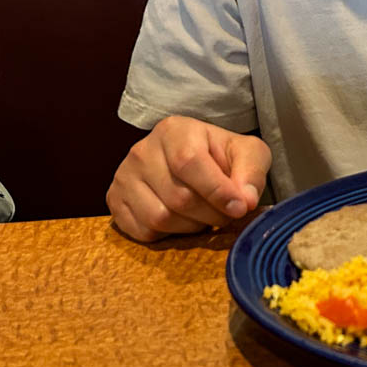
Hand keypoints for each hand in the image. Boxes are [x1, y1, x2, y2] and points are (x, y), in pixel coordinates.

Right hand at [107, 115, 270, 242]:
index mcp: (174, 130)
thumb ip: (251, 172)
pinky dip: (168, 235)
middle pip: (178, 197)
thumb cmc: (220, 156)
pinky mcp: (114, 200)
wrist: (191, 159)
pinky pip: (142, 232)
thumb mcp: (247, 153)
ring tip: (204, 215)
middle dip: (211, 213)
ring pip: (159, 218)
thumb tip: (246, 201)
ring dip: (191, 226)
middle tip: (227, 213)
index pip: (189, 162)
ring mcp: (123, 176)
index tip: (240, 208)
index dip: (217, 190)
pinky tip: (181, 220)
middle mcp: (142, 150)